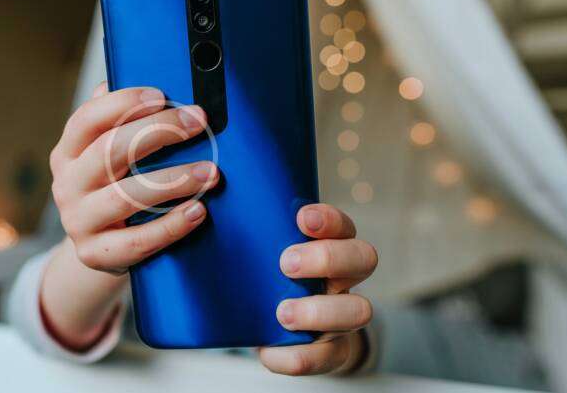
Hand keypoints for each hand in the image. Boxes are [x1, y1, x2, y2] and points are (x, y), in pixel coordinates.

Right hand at [49, 83, 218, 273]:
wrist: (101, 248)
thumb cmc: (115, 189)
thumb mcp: (110, 156)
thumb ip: (121, 122)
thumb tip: (145, 80)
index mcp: (67, 152)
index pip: (87, 120)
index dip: (122, 103)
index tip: (161, 95)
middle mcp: (67, 185)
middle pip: (108, 151)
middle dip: (158, 131)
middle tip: (197, 122)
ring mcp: (78, 221)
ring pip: (125, 196)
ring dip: (173, 180)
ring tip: (209, 172)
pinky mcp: (95, 254)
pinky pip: (137, 241)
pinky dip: (171, 225)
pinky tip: (198, 211)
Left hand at [258, 204, 376, 375]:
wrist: (281, 331)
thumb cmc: (267, 279)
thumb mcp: (263, 253)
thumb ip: (251, 235)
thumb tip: (202, 209)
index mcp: (330, 245)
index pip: (344, 224)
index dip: (330, 219)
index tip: (302, 218)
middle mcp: (344, 278)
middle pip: (364, 258)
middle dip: (327, 258)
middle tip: (285, 263)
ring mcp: (342, 315)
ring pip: (359, 310)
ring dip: (319, 311)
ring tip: (282, 312)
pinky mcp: (333, 350)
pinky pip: (327, 356)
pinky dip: (296, 356)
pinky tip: (268, 350)